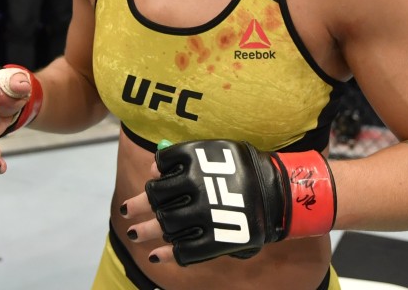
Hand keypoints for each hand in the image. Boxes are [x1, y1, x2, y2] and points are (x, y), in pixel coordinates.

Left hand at [120, 139, 335, 265]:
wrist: (278, 193)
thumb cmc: (243, 168)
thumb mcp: (214, 151)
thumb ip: (184, 156)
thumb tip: (154, 166)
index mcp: (195, 162)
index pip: (161, 170)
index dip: (153, 178)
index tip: (152, 184)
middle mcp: (196, 188)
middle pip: (157, 199)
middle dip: (139, 206)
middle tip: (128, 211)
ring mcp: (204, 216)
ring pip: (165, 225)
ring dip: (146, 231)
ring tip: (134, 233)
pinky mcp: (214, 241)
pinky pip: (184, 251)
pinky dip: (168, 255)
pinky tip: (157, 256)